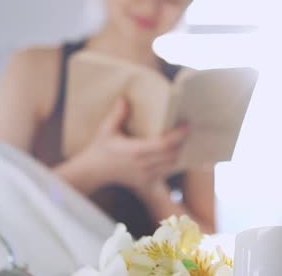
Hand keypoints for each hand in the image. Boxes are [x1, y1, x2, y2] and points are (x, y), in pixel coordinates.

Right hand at [74, 98, 188, 192]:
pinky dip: (171, 162)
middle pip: (172, 155)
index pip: (163, 144)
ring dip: (178, 153)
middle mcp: (142, 165)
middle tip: (186, 130)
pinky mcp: (146, 182)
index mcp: (134, 151)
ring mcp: (145, 175)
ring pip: (171, 165)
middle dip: (181, 143)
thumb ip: (116, 115)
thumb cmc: (101, 148)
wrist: (94, 171)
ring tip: (181, 140)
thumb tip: (124, 99)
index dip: (178, 136)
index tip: (186, 125)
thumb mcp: (106, 130)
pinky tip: (172, 152)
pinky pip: (165, 172)